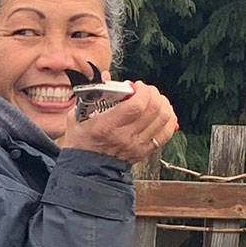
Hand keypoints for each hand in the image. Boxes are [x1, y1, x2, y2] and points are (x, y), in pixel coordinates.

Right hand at [61, 80, 177, 163]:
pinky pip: (166, 133)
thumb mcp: (77, 116)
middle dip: (153, 93)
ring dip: (162, 104)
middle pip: (153, 109)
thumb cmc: (80, 142)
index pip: (136, 105)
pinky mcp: (144, 152)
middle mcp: (124, 137)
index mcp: (107, 126)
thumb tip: (106, 76)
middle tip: (144, 90)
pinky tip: (161, 112)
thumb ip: (92, 95)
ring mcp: (136, 146)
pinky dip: (168, 119)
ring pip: (163, 118)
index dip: (142, 91)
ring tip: (154, 99)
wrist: (85, 170)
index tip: (136, 86)